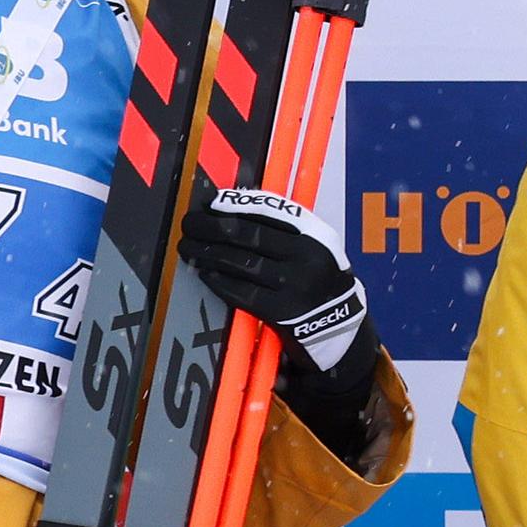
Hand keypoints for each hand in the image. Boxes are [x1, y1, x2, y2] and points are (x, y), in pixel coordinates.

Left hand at [180, 188, 371, 374]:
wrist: (338, 323)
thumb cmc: (316, 278)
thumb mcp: (312, 246)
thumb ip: (281, 229)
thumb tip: (229, 209)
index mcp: (316, 234)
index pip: (269, 211)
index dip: (234, 205)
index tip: (209, 203)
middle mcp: (307, 256)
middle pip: (248, 235)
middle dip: (211, 227)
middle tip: (188, 223)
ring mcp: (294, 285)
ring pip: (240, 263)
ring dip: (207, 252)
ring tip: (187, 246)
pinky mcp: (282, 312)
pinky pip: (241, 292)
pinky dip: (218, 280)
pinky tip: (203, 271)